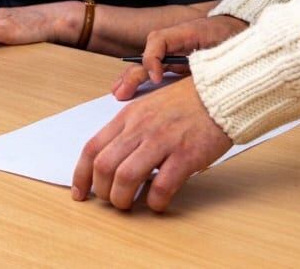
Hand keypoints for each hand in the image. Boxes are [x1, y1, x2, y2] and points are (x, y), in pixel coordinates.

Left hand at [72, 77, 232, 211]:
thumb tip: (113, 158)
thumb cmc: (186, 102)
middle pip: (104, 167)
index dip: (81, 176)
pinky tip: (158, 203)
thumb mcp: (149, 106)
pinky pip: (160, 188)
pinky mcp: (185, 155)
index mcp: (129, 115)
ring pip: (126, 179)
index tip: (80, 193)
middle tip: (111, 200)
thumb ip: (130, 128)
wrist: (220, 94)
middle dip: (102, 192)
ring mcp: (162, 141)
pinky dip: (154, 202)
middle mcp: (140, 127)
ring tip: (131, 205)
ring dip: (123, 200)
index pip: (92, 148)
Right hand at [113, 15, 247, 99]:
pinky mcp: (180, 64)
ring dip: (134, 78)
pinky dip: (145, 81)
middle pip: (148, 56)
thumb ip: (204, 53)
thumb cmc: (232, 33)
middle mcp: (176, 43)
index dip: (152, 59)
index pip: (158, 40)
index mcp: (185, 33)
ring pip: (149, 64)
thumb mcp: (222, 41)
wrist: (244, 29)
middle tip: (121, 92)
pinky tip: (133, 92)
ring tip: (119, 92)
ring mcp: (177, 53)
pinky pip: (159, 71)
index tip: (156, 78)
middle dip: (134, 75)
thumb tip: (187, 69)